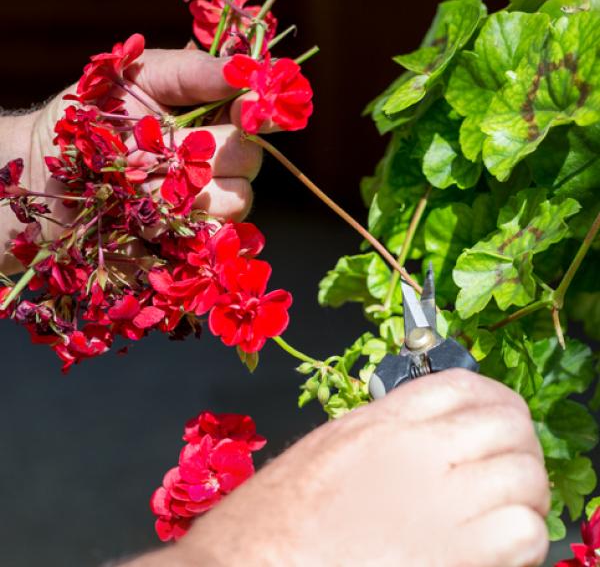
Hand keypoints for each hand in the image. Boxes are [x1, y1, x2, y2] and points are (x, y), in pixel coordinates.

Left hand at [0, 48, 262, 272]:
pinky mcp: (189, 237)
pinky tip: (145, 214)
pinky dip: (177, 224)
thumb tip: (247, 71)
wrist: (47, 169)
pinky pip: (208, 236)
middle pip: (250, 160)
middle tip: (161, 146)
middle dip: (207, 152)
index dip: (261, 113)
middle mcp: (217, 159)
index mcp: (213, 116)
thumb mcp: (138, 76)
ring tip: (140, 180)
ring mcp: (207, 202)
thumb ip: (193, 71)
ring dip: (186, 191)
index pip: (258, 115)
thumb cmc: (92, 112)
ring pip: (236, 201)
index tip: (250, 111)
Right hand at [169, 370, 549, 566]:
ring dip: (525, 489)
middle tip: (511, 462)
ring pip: (522, 475)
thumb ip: (384, 432)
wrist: (256, 563)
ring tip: (509, 505)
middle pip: (504, 422)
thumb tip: (430, 430)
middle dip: (517, 440)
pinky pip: (521, 532)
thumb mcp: (328, 448)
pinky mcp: (453, 556)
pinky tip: (500, 544)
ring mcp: (437, 503)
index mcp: (381, 423)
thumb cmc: (277, 515)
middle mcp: (415, 453)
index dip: (491, 398)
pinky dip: (522, 534)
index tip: (497, 416)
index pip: (462, 386)